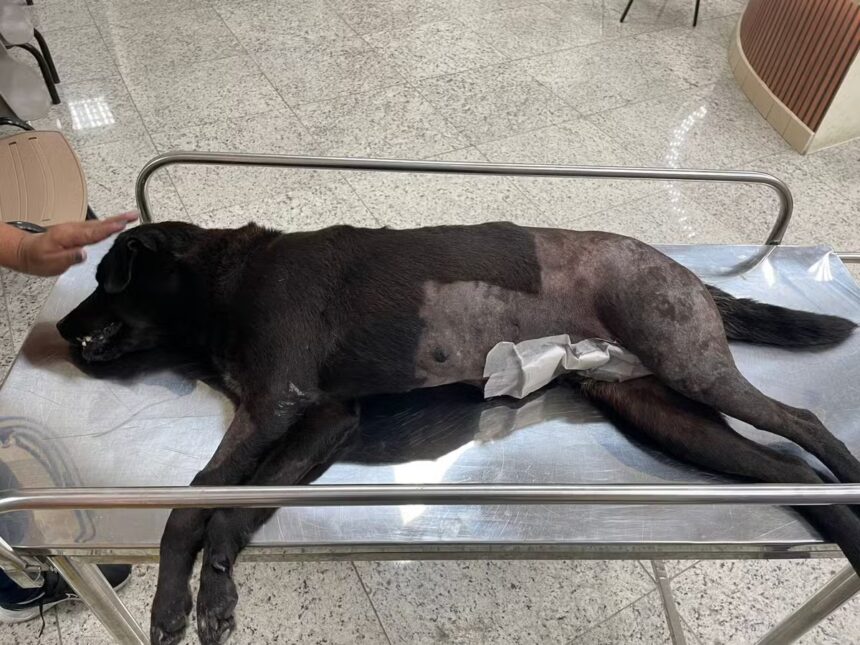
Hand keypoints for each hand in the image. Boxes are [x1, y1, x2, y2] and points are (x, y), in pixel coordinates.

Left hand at [15, 212, 137, 275]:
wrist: (26, 252)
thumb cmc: (38, 259)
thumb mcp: (51, 263)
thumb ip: (69, 258)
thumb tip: (84, 254)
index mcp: (68, 236)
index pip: (93, 232)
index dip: (109, 228)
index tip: (123, 224)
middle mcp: (73, 229)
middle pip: (100, 224)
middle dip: (118, 219)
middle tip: (134, 215)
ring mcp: (75, 229)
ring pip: (99, 224)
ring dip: (115, 220)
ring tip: (131, 217)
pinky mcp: (77, 231)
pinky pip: (95, 226)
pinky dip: (107, 224)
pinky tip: (116, 224)